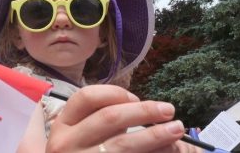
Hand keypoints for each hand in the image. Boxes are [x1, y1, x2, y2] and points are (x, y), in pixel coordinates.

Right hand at [46, 85, 201, 152]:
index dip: (114, 93)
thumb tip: (141, 107)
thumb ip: (98, 121)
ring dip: (155, 134)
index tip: (135, 98)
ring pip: (123, 144)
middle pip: (109, 118)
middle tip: (168, 110)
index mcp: (62, 127)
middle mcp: (66, 144)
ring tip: (177, 129)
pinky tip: (167, 150)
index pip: (87, 97)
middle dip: (143, 111)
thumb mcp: (78, 137)